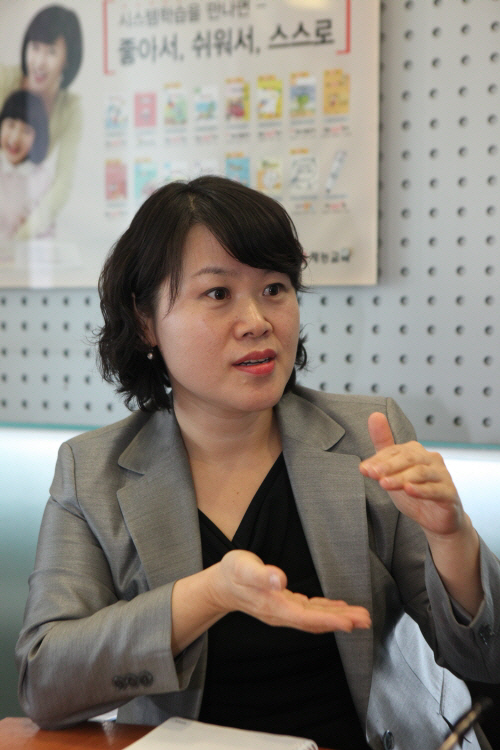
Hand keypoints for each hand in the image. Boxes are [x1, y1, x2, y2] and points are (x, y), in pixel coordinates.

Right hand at [209, 549, 370, 632]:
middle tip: (366, 620)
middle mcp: (281, 614)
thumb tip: (280, 579)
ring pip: (315, 619)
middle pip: (315, 622)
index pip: (306, 618)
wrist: (220, 585)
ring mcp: (283, 612)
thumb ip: (261, 574)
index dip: (329, 620)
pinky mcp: (285, 605)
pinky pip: (310, 612)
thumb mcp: (242, 568)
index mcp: (273, 606)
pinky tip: (339, 609)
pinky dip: (327, 612)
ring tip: (361, 616)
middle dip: (341, 622)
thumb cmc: (232, 573)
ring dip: (338, 618)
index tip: (349, 622)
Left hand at [359, 412, 464, 538]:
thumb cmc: (413, 491)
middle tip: (373, 474)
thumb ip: (383, 445)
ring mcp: (442, 476)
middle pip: (409, 458)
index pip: (395, 451)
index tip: (364, 469)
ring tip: (385, 484)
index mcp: (416, 452)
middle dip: (389, 466)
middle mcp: (431, 459)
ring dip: (401, 478)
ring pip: (421, 473)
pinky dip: (421, 490)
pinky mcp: (449, 493)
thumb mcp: (394, 470)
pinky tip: (409, 490)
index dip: (379, 460)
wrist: (436, 518)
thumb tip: (374, 415)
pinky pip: (436, 490)